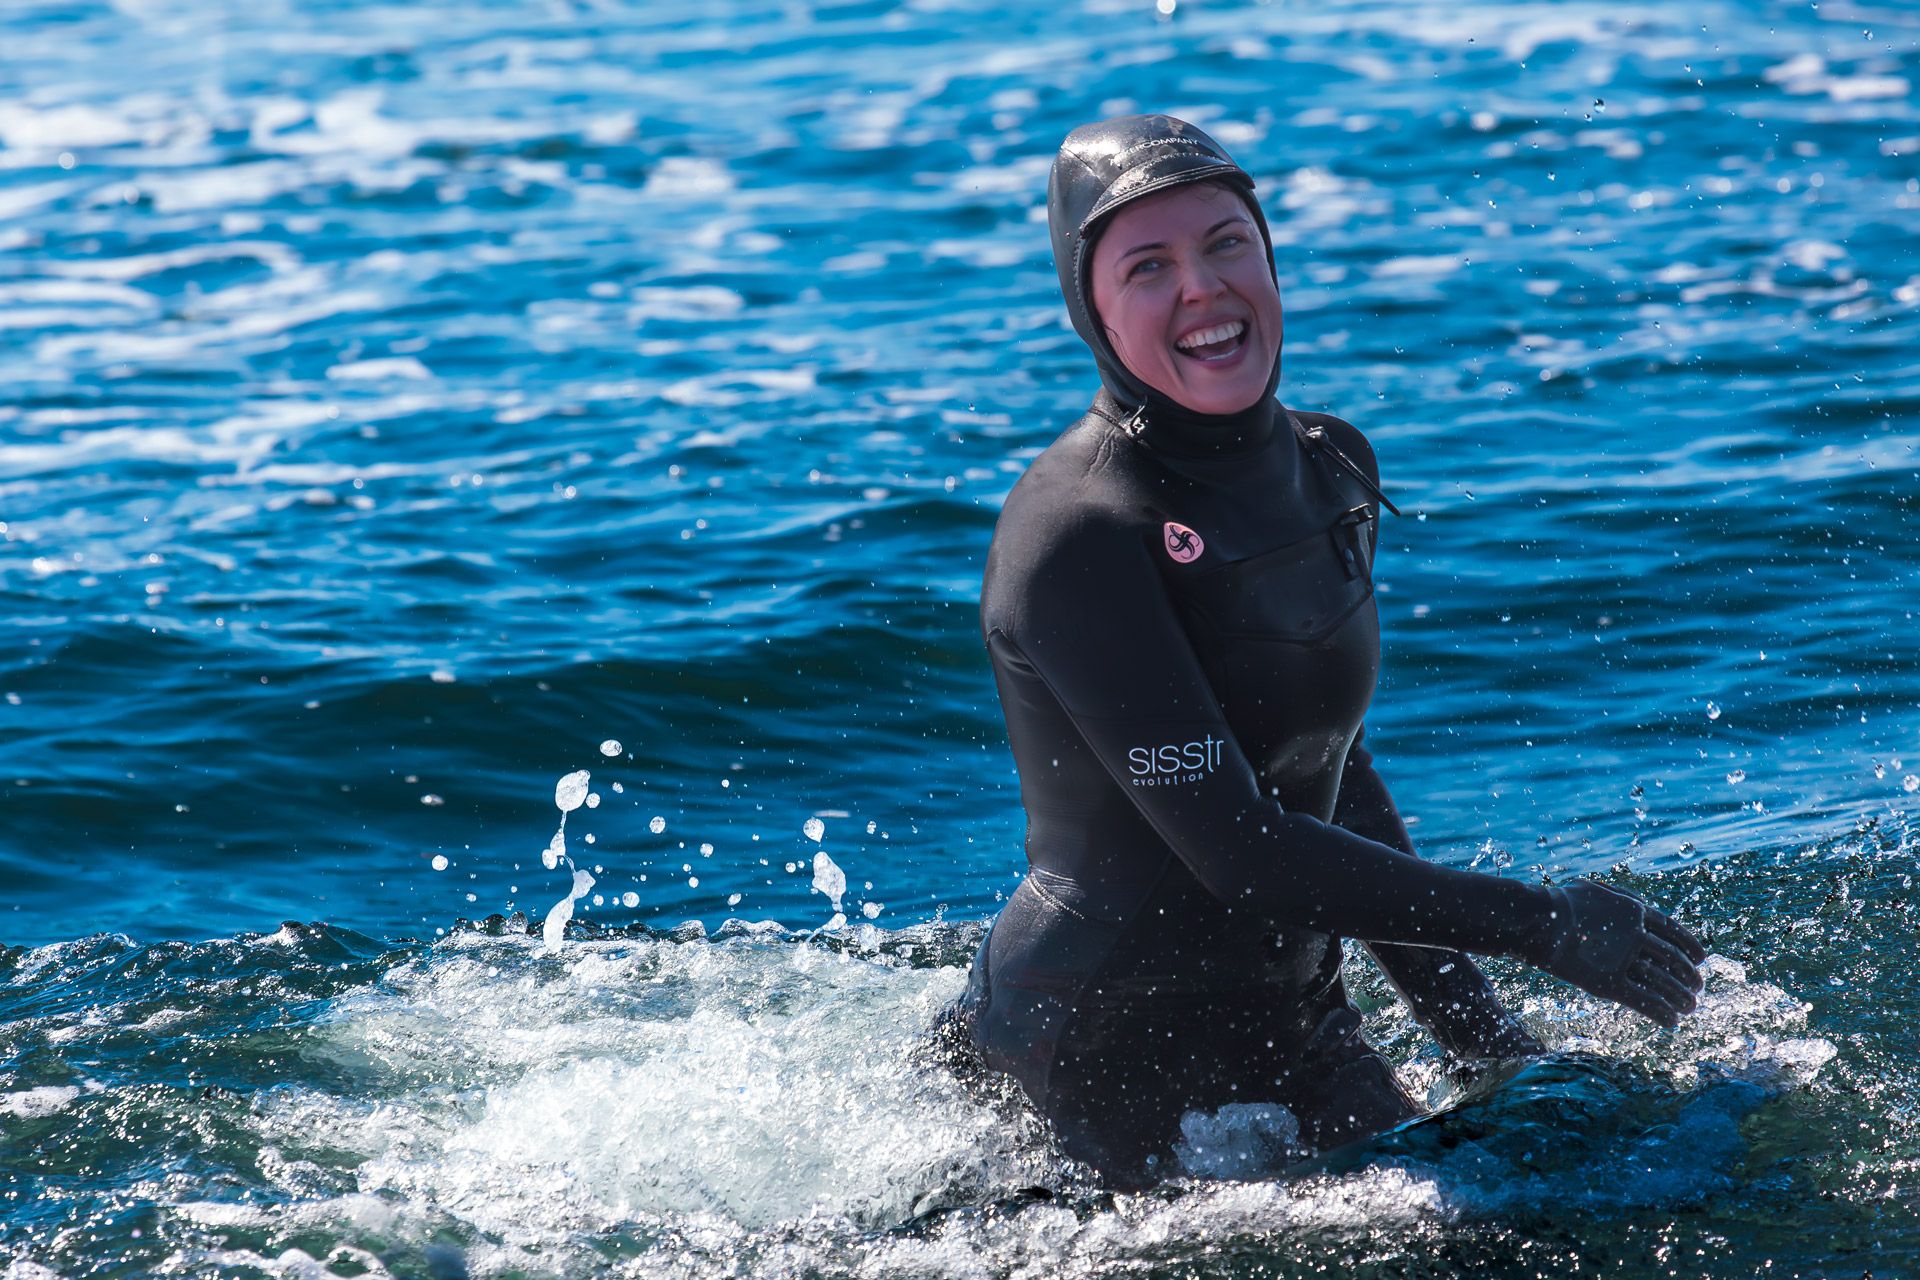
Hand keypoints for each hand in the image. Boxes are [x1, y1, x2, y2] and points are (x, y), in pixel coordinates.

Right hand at [1533, 880, 1707, 1027]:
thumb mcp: (1594, 889)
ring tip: (1689, 1009)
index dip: (1691, 946)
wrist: (1537, 919)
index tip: (1701, 958)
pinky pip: (1644, 1001)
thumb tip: (1637, 903)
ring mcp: (1624, 959)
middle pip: (1674, 959)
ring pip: (1664, 983)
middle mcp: (1637, 934)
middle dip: (1690, 976)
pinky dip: (1661, 1013)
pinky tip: (1671, 1022)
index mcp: (1635, 911)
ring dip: (1681, 998)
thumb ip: (1619, 896)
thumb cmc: (1560, 903)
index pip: (1674, 931)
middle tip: (1697, 987)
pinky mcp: (1610, 982)